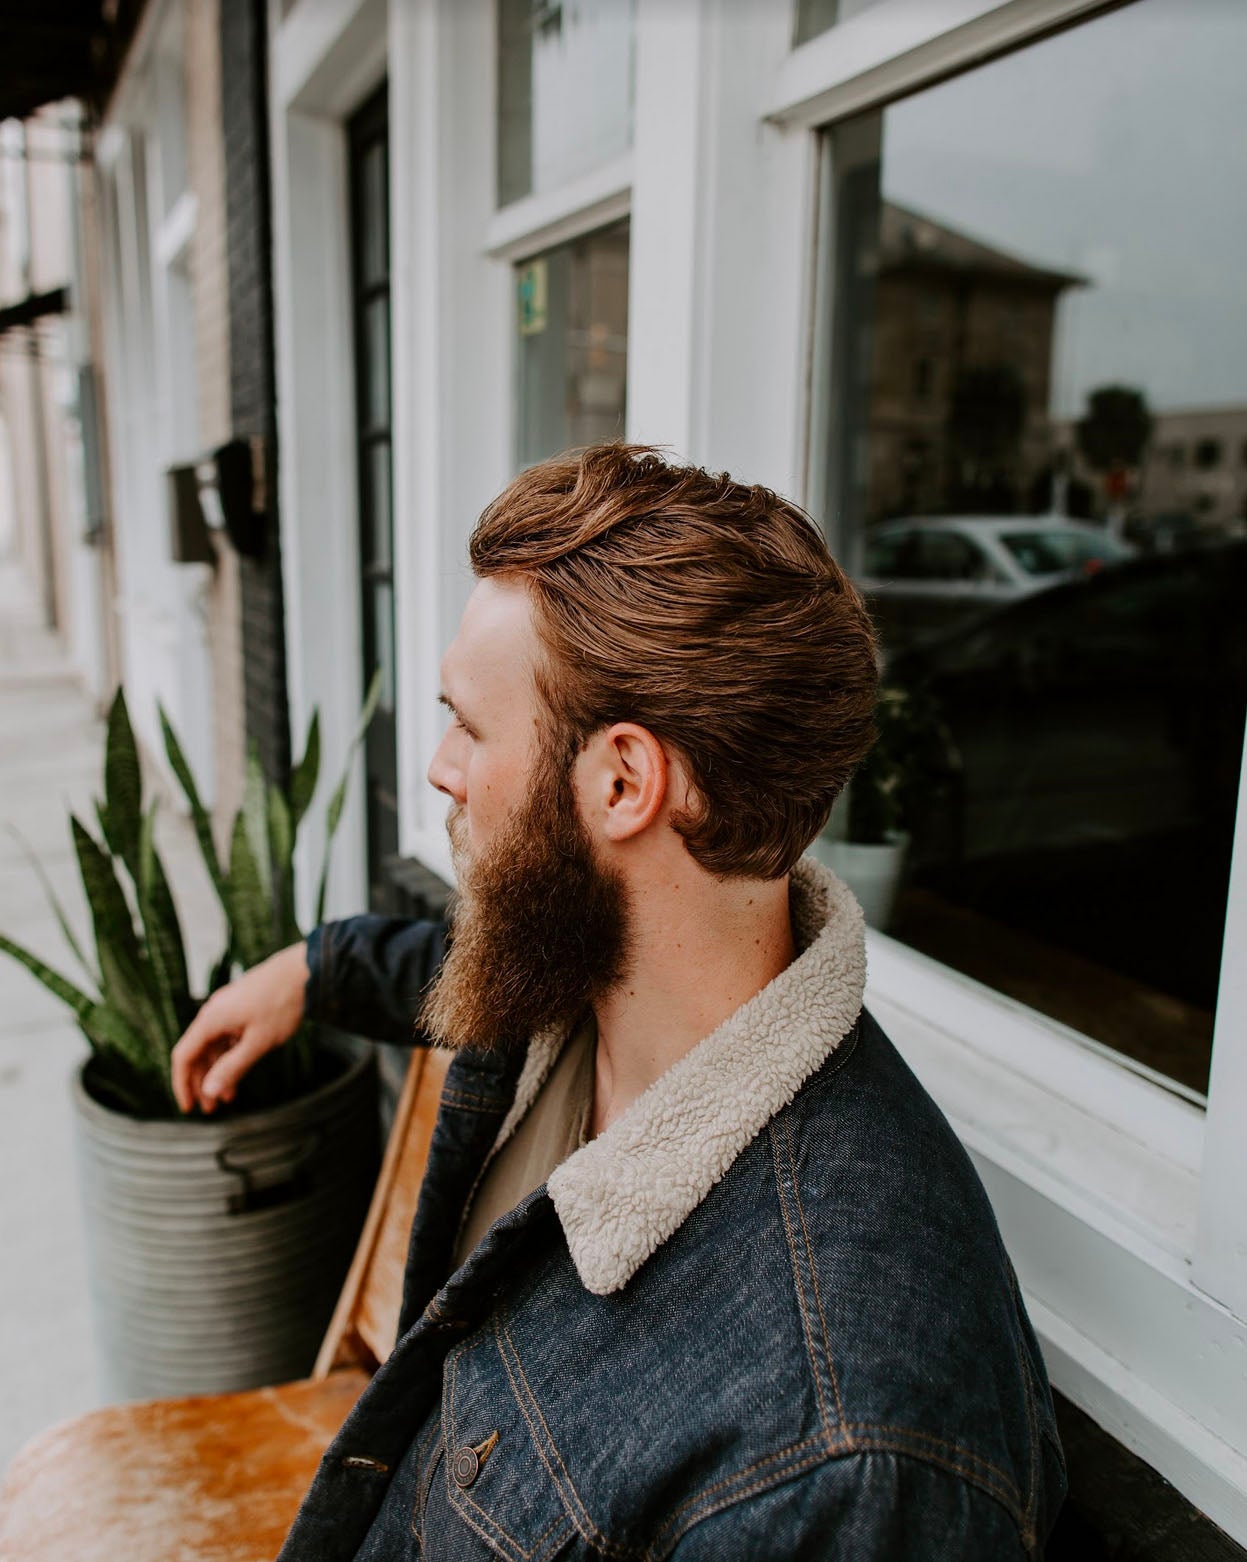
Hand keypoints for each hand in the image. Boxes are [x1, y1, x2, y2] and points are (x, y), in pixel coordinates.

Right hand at [171, 942, 310, 1113]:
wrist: (305, 970)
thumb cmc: (282, 1004)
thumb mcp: (258, 1042)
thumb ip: (233, 1068)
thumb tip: (210, 1092)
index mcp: (210, 1020)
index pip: (183, 1056)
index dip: (182, 1084)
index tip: (189, 1107)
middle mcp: (213, 1013)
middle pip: (196, 1052)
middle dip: (201, 1082)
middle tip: (210, 1109)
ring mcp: (228, 1009)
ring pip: (213, 1045)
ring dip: (217, 1071)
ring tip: (228, 1096)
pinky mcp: (242, 1007)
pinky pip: (227, 1036)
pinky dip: (230, 1056)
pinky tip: (239, 1072)